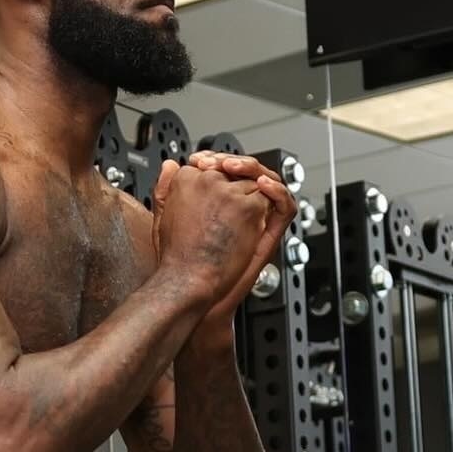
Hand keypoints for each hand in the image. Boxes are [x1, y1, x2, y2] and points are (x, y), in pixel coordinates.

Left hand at [161, 152, 297, 337]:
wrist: (192, 292)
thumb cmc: (182, 263)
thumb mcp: (167, 220)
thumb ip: (169, 192)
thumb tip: (170, 164)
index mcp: (222, 205)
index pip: (230, 171)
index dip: (218, 159)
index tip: (199, 159)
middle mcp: (243, 211)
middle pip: (251, 172)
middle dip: (234, 161)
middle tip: (215, 163)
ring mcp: (258, 222)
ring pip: (270, 183)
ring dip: (254, 170)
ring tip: (233, 169)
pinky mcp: (269, 235)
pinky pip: (285, 207)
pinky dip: (277, 192)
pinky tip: (260, 185)